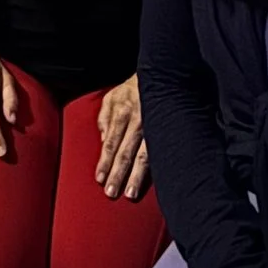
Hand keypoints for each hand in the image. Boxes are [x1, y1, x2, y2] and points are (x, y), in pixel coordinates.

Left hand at [93, 75, 149, 199]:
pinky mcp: (167, 128)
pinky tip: (156, 180)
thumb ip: (104, 119)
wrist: (161, 74)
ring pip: (144, 155)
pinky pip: (160, 150)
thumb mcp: (112, 98)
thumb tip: (103, 141)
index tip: (100, 179)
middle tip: (111, 192)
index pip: (110, 143)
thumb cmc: (133, 89)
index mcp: (121, 113)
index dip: (105, 162)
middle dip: (118, 174)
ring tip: (131, 193)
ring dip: (136, 175)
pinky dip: (156, 166)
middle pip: (125, 152)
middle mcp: (137, 120)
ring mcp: (154, 125)